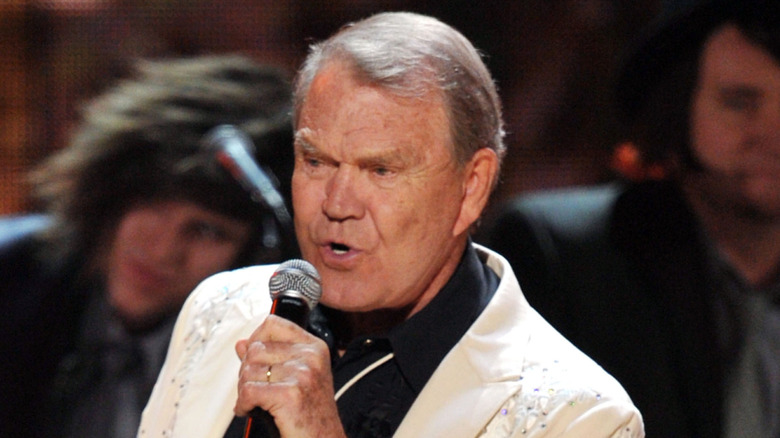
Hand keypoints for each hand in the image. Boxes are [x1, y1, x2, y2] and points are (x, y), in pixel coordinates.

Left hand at [235, 315, 345, 437]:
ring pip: (248, 370)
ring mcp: (302, 373)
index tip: (255, 359)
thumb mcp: (295, 378)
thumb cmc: (311, 415)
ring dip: (245, 390)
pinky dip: (244, 405)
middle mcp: (310, 356)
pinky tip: (253, 410)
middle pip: (255, 349)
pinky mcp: (289, 394)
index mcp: (314, 347)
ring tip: (258, 402)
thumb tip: (242, 343)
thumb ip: (269, 356)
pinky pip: (248, 391)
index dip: (256, 340)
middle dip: (247, 372)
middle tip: (257, 389)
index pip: (272, 323)